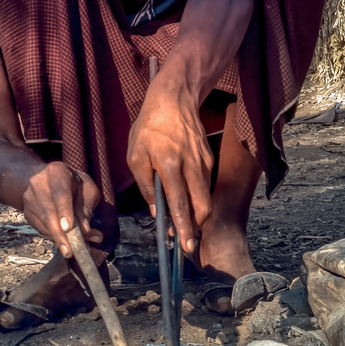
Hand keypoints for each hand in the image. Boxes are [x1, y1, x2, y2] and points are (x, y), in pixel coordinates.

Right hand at [21, 161, 102, 257]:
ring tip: (73, 251)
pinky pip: (39, 228)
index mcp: (57, 172)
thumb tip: (86, 231)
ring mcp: (29, 198)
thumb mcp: (86, 188)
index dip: (64, 211)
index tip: (68, 228)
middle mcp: (38, 183)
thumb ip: (86, 207)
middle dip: (59, 233)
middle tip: (70, 251)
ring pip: (43, 222)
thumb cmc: (73, 183)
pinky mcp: (26, 212)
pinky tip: (64, 243)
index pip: (60, 192)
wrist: (47, 177)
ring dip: (58, 239)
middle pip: (48, 211)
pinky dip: (52, 238)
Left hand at [127, 80, 212, 254]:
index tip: (186, 246)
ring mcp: (204, 163)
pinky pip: (205, 185)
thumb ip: (146, 185)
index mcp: (170, 165)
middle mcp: (192, 166)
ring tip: (185, 224)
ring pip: (206, 198)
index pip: (181, 204)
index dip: (184, 227)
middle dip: (196, 227)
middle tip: (187, 241)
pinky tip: (187, 201)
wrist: (174, 100)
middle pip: (202, 207)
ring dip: (196, 215)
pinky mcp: (208, 159)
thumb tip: (156, 210)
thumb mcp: (135, 155)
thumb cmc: (150, 127)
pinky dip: (198, 198)